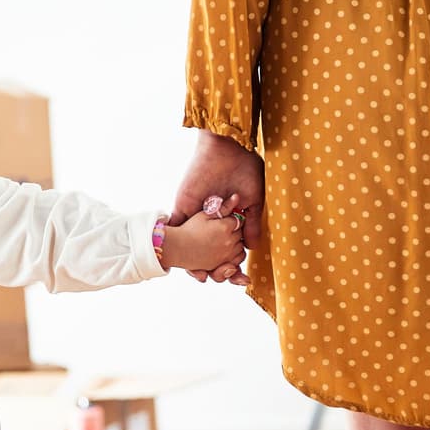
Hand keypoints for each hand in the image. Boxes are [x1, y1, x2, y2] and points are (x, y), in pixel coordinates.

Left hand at [172, 130, 264, 279]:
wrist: (227, 150)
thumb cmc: (245, 170)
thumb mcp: (254, 202)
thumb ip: (252, 225)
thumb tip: (252, 249)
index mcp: (229, 219)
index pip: (227, 246)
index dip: (230, 262)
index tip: (235, 277)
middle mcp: (212, 220)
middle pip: (208, 249)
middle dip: (211, 267)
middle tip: (216, 278)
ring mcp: (196, 215)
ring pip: (191, 243)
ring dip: (192, 261)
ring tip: (201, 276)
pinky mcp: (183, 207)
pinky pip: (176, 228)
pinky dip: (176, 244)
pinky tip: (180, 261)